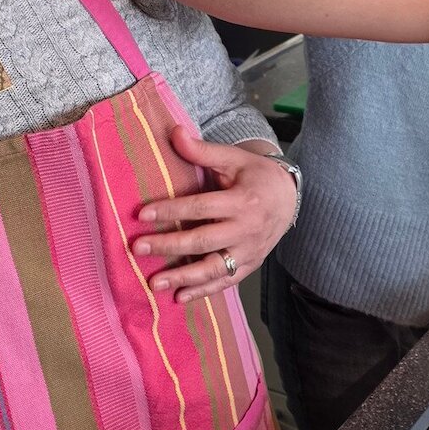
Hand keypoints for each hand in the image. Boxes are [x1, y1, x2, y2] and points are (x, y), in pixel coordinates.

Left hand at [132, 127, 296, 303]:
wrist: (290, 197)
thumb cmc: (257, 175)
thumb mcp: (233, 158)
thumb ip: (202, 151)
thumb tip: (174, 132)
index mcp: (242, 201)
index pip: (200, 207)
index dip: (170, 211)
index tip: (141, 215)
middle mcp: (247, 230)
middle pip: (203, 241)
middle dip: (169, 246)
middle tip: (138, 248)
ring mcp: (250, 251)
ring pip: (214, 268)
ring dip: (183, 278)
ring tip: (154, 282)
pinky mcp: (251, 265)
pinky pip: (226, 282)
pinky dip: (204, 291)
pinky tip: (180, 297)